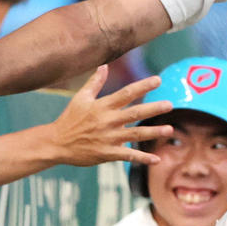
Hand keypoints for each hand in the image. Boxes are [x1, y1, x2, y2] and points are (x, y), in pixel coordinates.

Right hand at [45, 67, 172, 166]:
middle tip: (170, 104)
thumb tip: (104, 66)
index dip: (143, 86)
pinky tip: (156, 159)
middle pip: (135, 113)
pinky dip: (142, 158)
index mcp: (103, 106)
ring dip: (153, 132)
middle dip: (153, 108)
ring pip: (135, 134)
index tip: (158, 80)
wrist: (57, 143)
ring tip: (169, 129)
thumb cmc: (69, 119)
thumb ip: (95, 83)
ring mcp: (109, 138)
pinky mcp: (107, 153)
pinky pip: (128, 156)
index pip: (126, 93)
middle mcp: (108, 121)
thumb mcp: (80, 98)